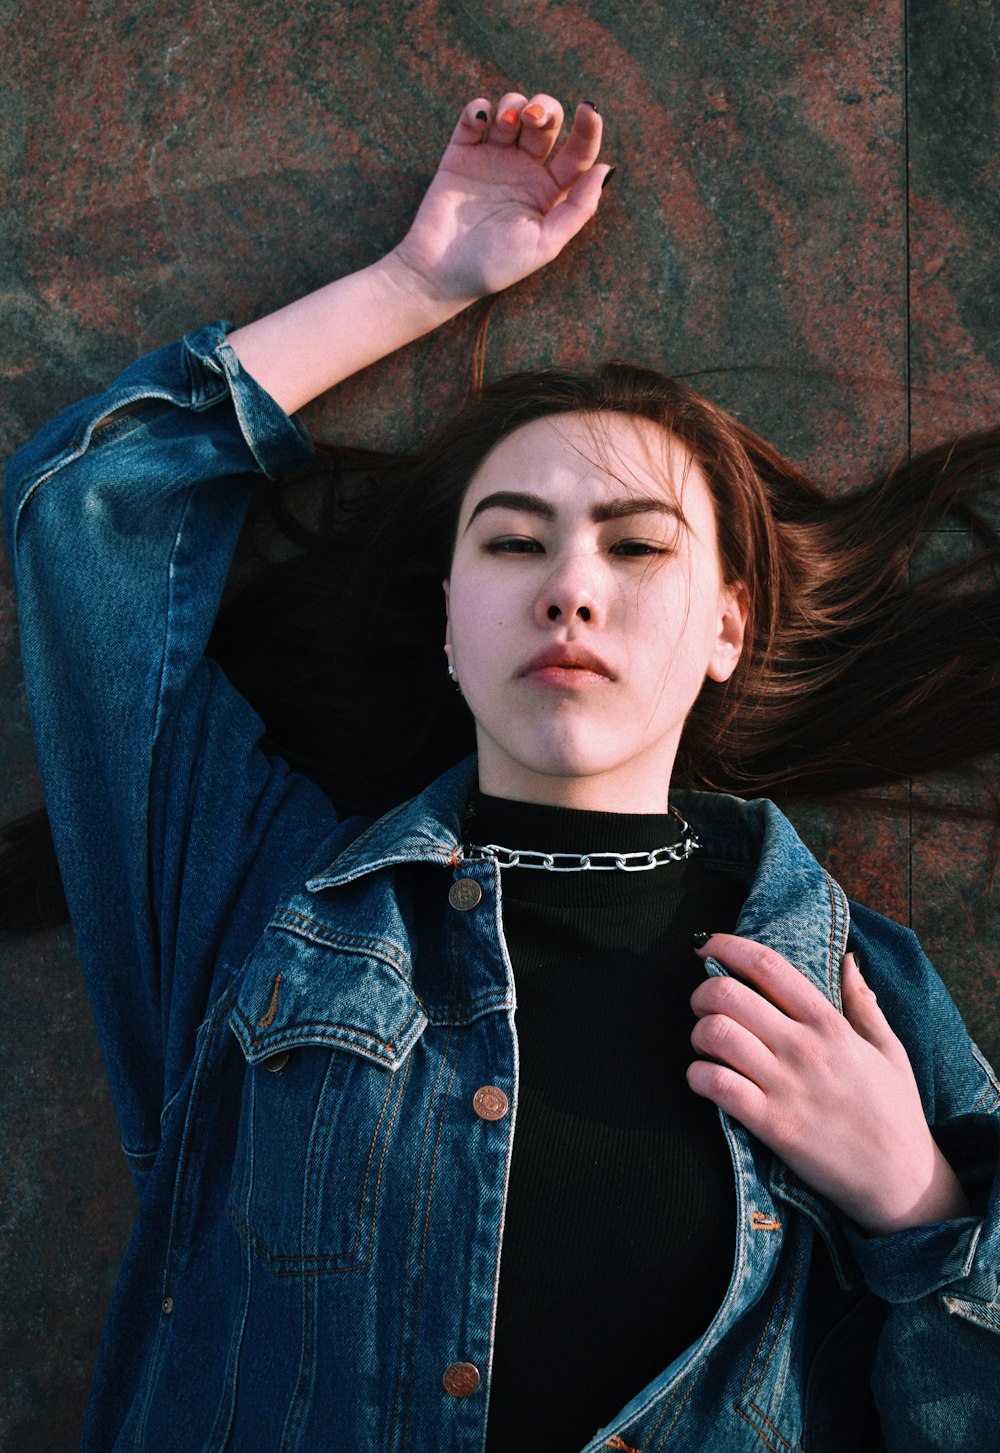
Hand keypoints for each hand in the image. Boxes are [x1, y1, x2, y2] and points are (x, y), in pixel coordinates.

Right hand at [389, 93, 610, 306]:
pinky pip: (473, 116)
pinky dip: (478, 108)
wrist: (440, 271)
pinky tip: (479, 120)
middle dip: (544, 108)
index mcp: (548, 192)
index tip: (588, 110)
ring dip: (513, 105)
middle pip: (545, 121)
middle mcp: (524, 171)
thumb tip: (605, 169)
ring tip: (504, 122)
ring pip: (512, 110)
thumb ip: (579, 208)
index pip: (577, 153)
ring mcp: (492, 159)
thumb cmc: (495, 266)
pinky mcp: (461, 154)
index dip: (588, 129)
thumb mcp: (545, 244)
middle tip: (532, 120)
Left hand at [688, 935, 970, 1235]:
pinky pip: (717, 1086)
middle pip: (728, 994)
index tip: (707, 946)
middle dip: (702, 992)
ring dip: (698, 1035)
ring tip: (706, 1046)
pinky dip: (698, 1077)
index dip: (729, 947)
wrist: (903, 1183)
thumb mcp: (889, 1050)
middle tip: (703, 1006)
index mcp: (830, 1024)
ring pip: (716, 1035)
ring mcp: (786, 1086)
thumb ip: (864, 1002)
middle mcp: (805, 1048)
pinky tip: (705, 1079)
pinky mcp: (773, 1125)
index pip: (769, 966)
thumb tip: (850, 959)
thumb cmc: (895, 1114)